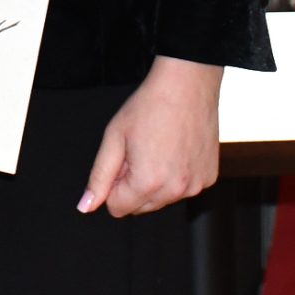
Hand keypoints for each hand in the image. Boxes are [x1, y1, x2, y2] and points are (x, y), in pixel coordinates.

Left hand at [79, 56, 220, 216]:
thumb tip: (85, 207)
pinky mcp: (209, 177)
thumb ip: (99, 177)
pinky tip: (177, 149)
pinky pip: (184, 189)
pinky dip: (177, 176)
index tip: (122, 160)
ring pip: (163, 199)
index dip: (114, 184)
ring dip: (155, 182)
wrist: (187, 85)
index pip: (118, 208)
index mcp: (148, 183)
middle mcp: (175, 191)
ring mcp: (196, 186)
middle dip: (134, 185)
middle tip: (139, 151)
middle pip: (141, 207)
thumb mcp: (114, 138)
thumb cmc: (148, 107)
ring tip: (158, 147)